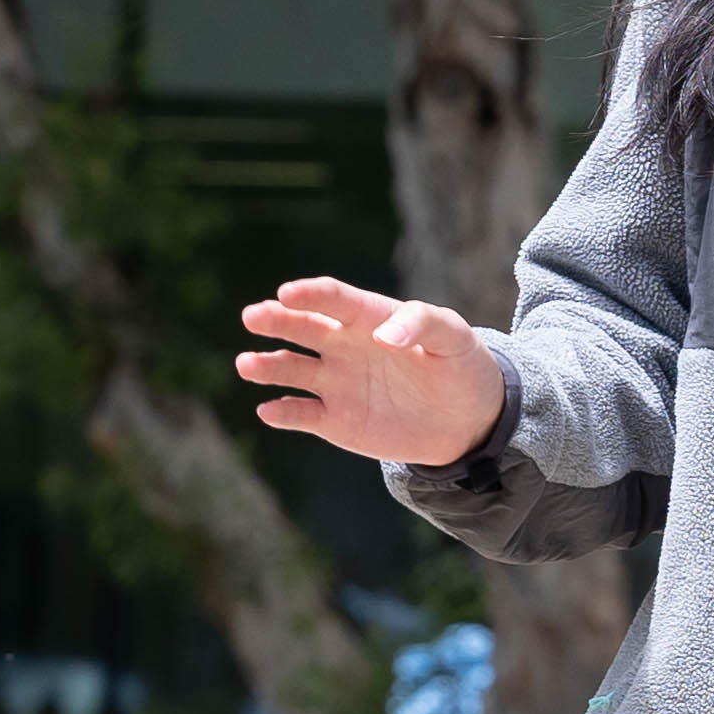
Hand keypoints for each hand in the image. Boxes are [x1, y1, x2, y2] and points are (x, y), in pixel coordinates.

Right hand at [235, 274, 508, 469]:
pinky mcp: (334, 420)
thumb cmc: (460, 366)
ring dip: (267, 366)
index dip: (310, 294)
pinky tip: (269, 410)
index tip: (287, 293)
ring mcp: (336, 383)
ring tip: (247, 365)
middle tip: (253, 316)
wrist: (466, 420)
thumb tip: (384, 335)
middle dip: (276, 320)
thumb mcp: (455, 338)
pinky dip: (283, 412)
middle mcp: (344, 346)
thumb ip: (423, 323)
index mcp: (369, 317)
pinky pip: (301, 414)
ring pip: (291, 370)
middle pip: (302, 328)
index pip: (334, 299)